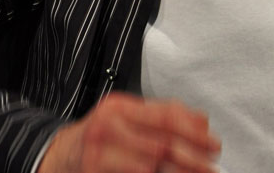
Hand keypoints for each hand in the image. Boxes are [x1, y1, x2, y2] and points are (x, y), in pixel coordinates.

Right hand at [37, 91, 220, 172]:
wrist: (59, 157)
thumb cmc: (100, 138)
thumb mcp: (126, 119)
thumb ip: (159, 118)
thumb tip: (202, 122)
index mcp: (121, 106)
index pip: (166, 115)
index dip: (194, 131)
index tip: (214, 143)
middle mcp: (109, 125)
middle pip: (161, 143)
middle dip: (193, 158)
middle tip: (213, 167)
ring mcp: (99, 152)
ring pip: (150, 167)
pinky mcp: (94, 172)